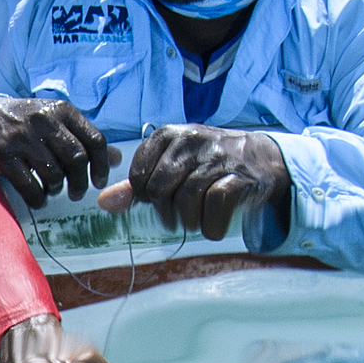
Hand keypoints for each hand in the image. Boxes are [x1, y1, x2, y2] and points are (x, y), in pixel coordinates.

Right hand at [0, 98, 119, 208]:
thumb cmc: (27, 121)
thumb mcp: (57, 120)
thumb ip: (84, 138)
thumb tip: (116, 157)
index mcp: (62, 111)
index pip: (94, 140)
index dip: (101, 166)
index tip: (99, 181)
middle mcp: (44, 122)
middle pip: (77, 160)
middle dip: (80, 182)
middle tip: (76, 193)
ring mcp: (23, 139)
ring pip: (54, 174)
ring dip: (57, 189)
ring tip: (53, 189)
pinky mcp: (4, 156)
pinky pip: (29, 186)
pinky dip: (38, 198)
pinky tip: (38, 197)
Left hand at [98, 126, 289, 242]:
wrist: (261, 158)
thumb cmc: (206, 165)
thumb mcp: (170, 167)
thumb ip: (137, 186)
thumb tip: (103, 202)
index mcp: (168, 135)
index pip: (138, 176)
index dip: (147, 197)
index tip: (164, 198)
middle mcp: (191, 141)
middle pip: (160, 190)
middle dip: (167, 212)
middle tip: (180, 214)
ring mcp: (217, 157)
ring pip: (186, 201)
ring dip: (190, 222)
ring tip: (196, 221)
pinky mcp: (240, 176)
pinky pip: (216, 207)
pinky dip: (212, 227)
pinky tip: (214, 226)